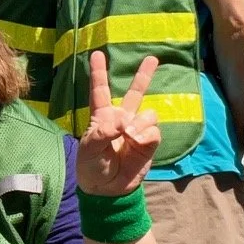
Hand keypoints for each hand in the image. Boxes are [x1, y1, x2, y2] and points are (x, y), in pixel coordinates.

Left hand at [75, 52, 162, 197]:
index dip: (98, 73)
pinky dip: (146, 136)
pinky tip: (136, 143)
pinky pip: (154, 131)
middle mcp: (121, 119)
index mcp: (102, 117)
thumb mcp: (89, 149)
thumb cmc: (92, 166)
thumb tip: (124, 121)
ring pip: (148, 114)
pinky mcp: (148, 143)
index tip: (97, 54)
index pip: (100, 91)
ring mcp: (136, 130)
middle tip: (153, 58)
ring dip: (140, 123)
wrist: (107, 189)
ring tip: (129, 136)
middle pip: (134, 93)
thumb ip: (104, 132)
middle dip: (144, 75)